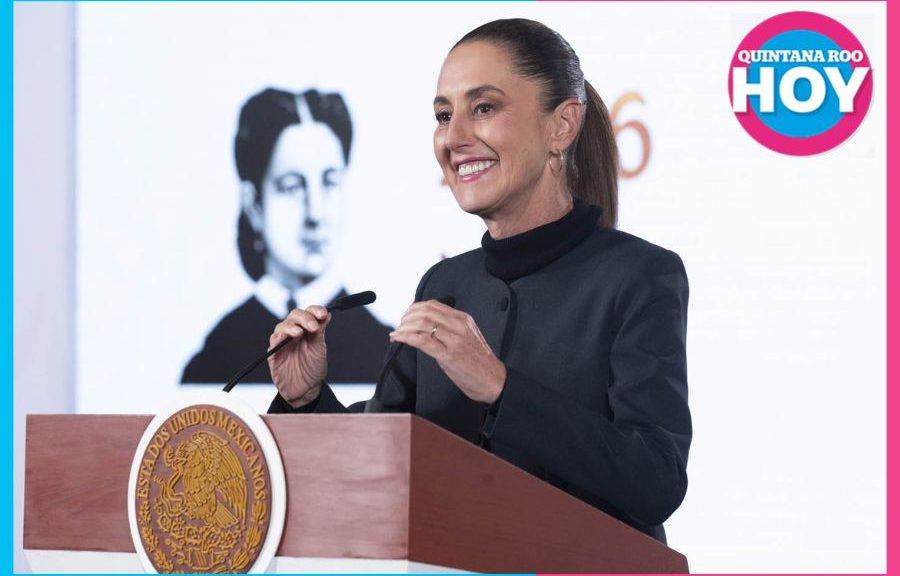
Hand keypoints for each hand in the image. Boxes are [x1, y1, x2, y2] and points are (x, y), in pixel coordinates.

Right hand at [267, 305, 330, 407]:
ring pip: (282, 326)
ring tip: (299, 333)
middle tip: (313, 326)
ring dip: (291, 327)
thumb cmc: (312, 369)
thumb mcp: (319, 349)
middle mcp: (294, 333)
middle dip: (304, 318)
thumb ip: (320, 332)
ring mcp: (283, 342)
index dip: (315, 310)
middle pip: (295, 316)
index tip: (323, 314)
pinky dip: (277, 338)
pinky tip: (283, 338)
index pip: (309, 313)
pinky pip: (273, 342)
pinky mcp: (274, 354)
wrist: (306, 390)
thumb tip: (327, 314)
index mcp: (307, 329)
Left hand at [390, 300, 505, 403]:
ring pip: (422, 323)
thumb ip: (449, 329)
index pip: (433, 305)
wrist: (494, 380)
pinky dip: (406, 337)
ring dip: (404, 327)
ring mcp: (454, 340)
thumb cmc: (479, 362)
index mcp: (463, 319)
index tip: (406, 316)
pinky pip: (422, 340)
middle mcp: (459, 326)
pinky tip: (398, 338)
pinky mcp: (448, 355)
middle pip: (425, 311)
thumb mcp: (466, 337)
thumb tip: (425, 327)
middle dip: (407, 317)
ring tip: (398, 333)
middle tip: (400, 325)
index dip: (414, 308)